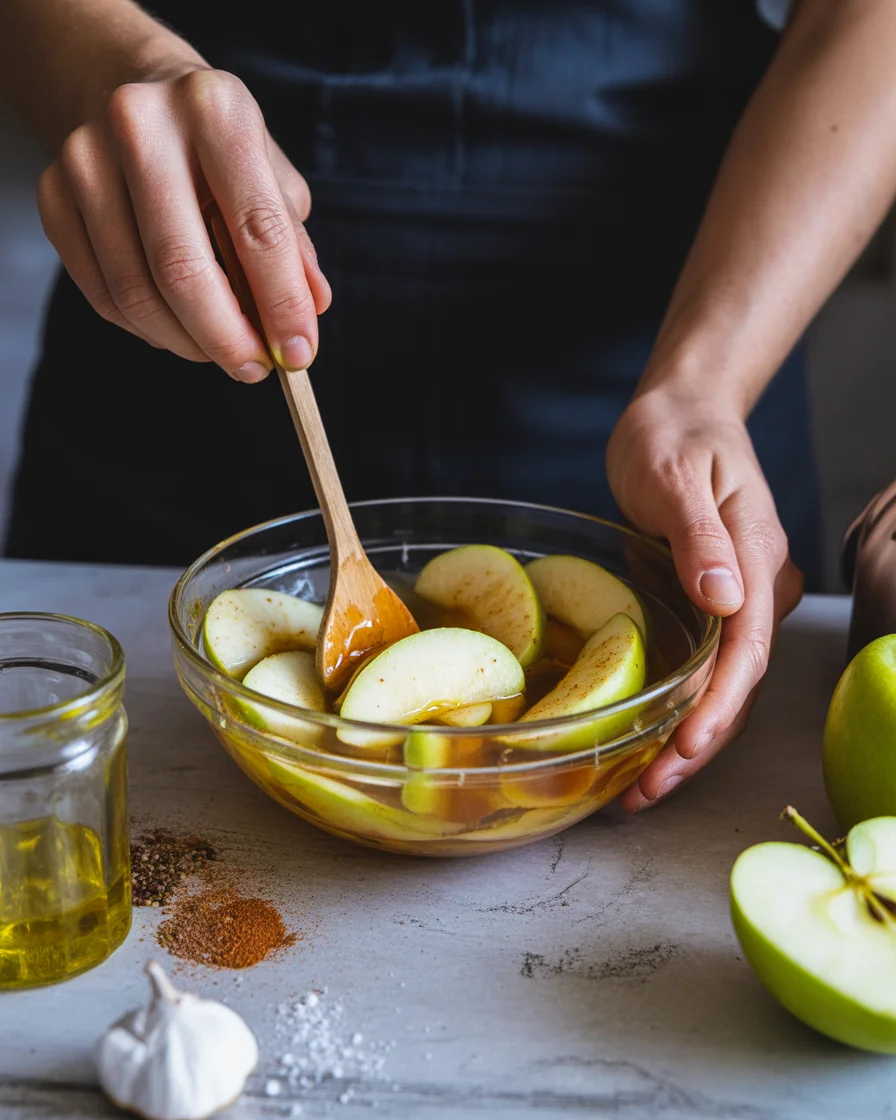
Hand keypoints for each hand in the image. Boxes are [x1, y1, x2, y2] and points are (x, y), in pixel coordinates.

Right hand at [37, 67, 330, 381]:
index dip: (282, 305)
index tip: (297, 355)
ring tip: (220, 350)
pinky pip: (103, 294)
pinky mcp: (53, 194)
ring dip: (187, 342)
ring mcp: (85, 158)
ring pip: (136, 291)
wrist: (133, 92)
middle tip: (253, 368)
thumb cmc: (218, 149)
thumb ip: (293, 244)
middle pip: (183, 269)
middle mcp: (141, 124)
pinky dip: (148, 328)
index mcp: (216, 110)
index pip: (258, 229)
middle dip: (227, 338)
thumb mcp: (272, 177)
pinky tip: (177, 327)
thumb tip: (310, 310)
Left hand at [606, 386, 803, 810]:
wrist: (682, 411)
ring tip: (639, 786)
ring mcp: (739, 598)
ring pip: (723, 685)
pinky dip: (678, 708)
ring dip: (686, 739)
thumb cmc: (674, 434)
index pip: (747, 651)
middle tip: (644, 792)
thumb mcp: (675, 475)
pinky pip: (704, 667)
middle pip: (738, 684)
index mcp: (757, 559)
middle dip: (696, 744)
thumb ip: (701, 537)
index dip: (718, 708)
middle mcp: (757, 588)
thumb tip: (724, 598)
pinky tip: (645, 737)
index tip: (685, 748)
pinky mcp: (714, 602)